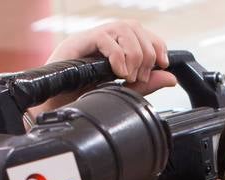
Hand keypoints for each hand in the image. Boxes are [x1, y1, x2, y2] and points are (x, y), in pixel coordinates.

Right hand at [32, 20, 176, 115]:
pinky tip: (118, 73)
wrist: (54, 107)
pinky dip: (117, 56)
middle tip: (139, 77)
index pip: (143, 33)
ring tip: (128, 77)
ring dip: (134, 54)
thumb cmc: (82, 97)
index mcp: (115, 46)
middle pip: (136, 29)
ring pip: (123, 29)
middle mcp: (105, 38)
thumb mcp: (121, 92)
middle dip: (146, 54)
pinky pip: (105, 38)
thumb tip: (171, 78)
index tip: (162, 64)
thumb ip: (146, 85)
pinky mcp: (80, 42)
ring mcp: (92, 38)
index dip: (157, 45)